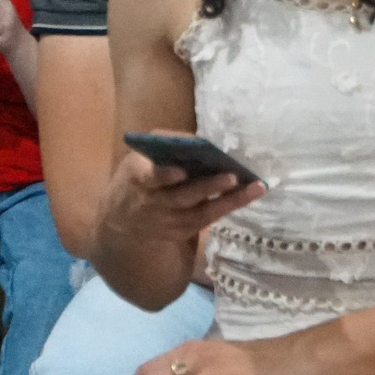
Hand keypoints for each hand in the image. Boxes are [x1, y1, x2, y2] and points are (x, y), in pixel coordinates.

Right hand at [97, 143, 264, 252]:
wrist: (120, 219)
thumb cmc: (137, 177)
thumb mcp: (139, 158)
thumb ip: (163, 147)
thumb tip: (199, 141)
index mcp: (138, 179)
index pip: (150, 178)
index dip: (164, 176)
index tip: (181, 172)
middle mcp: (152, 204)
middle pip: (182, 197)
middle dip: (207, 188)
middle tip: (232, 176)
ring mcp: (167, 222)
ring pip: (201, 213)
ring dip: (229, 201)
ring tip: (254, 188)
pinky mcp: (180, 232)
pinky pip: (207, 221)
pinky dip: (228, 207)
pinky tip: (248, 195)